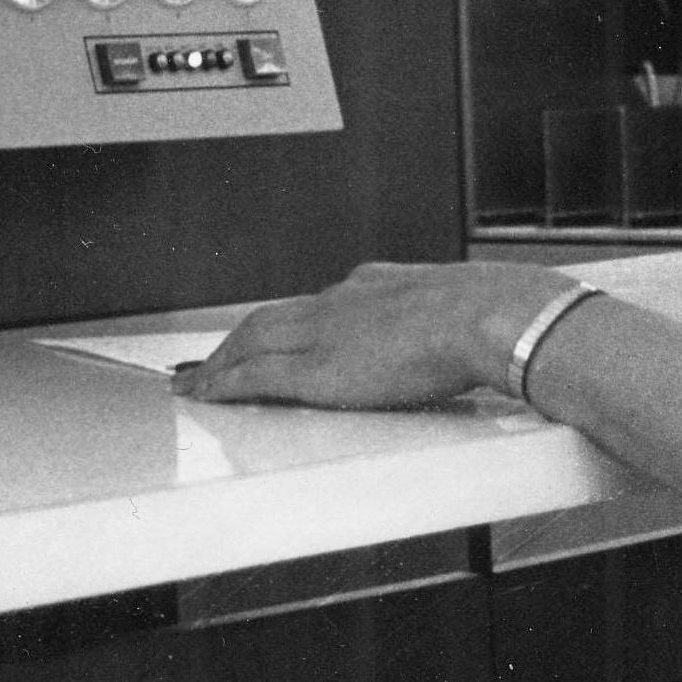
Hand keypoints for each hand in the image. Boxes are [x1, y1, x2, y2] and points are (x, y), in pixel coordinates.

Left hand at [170, 263, 581, 410]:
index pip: (310, 306)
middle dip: (234, 341)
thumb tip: (443, 334)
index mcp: (370, 286)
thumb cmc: (485, 313)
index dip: (282, 324)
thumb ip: (432, 316)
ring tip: (196, 381)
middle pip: (266, 320)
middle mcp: (337, 303)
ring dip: (218, 362)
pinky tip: (205, 395)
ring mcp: (323, 334)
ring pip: (249, 342)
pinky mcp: (318, 371)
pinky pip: (254, 376)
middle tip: (209, 360)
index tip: (269, 337)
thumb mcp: (451, 302)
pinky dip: (223, 384)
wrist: (484, 315)